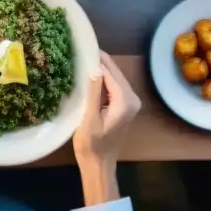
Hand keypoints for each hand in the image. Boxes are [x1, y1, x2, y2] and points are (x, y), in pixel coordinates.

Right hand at [73, 52, 141, 204]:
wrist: (99, 164)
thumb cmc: (91, 145)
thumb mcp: (89, 118)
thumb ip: (93, 92)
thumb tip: (94, 68)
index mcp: (125, 101)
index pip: (110, 72)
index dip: (96, 58)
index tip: (81, 46)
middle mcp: (132, 98)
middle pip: (114, 72)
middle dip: (98, 61)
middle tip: (78, 49)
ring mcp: (130, 101)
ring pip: (113, 77)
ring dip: (99, 68)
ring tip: (79, 58)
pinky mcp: (125, 104)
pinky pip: (113, 85)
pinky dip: (101, 78)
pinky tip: (87, 74)